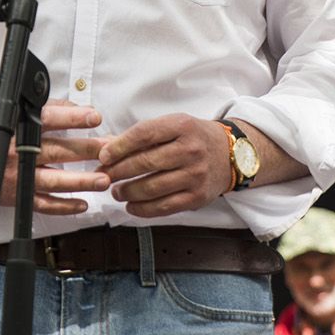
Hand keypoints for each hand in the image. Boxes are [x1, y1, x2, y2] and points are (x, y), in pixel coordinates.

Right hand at [0, 101, 112, 215]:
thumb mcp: (11, 113)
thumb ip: (45, 110)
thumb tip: (76, 108)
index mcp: (18, 127)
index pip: (49, 119)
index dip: (72, 117)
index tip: (94, 117)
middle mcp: (19, 151)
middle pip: (58, 150)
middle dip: (88, 150)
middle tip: (111, 149)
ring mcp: (18, 177)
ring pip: (54, 180)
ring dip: (81, 181)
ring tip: (104, 179)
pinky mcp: (17, 197)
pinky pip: (44, 204)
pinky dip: (64, 206)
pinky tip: (83, 203)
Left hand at [95, 114, 228, 217]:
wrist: (230, 155)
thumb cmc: (194, 138)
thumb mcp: (174, 125)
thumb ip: (144, 135)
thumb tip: (107, 147)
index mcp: (182, 126)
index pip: (144, 134)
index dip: (120, 146)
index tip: (103, 156)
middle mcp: (190, 150)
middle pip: (146, 162)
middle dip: (118, 171)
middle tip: (104, 176)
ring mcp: (195, 175)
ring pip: (152, 187)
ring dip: (127, 192)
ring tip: (116, 192)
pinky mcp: (197, 197)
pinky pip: (164, 207)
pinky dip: (142, 209)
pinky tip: (131, 205)